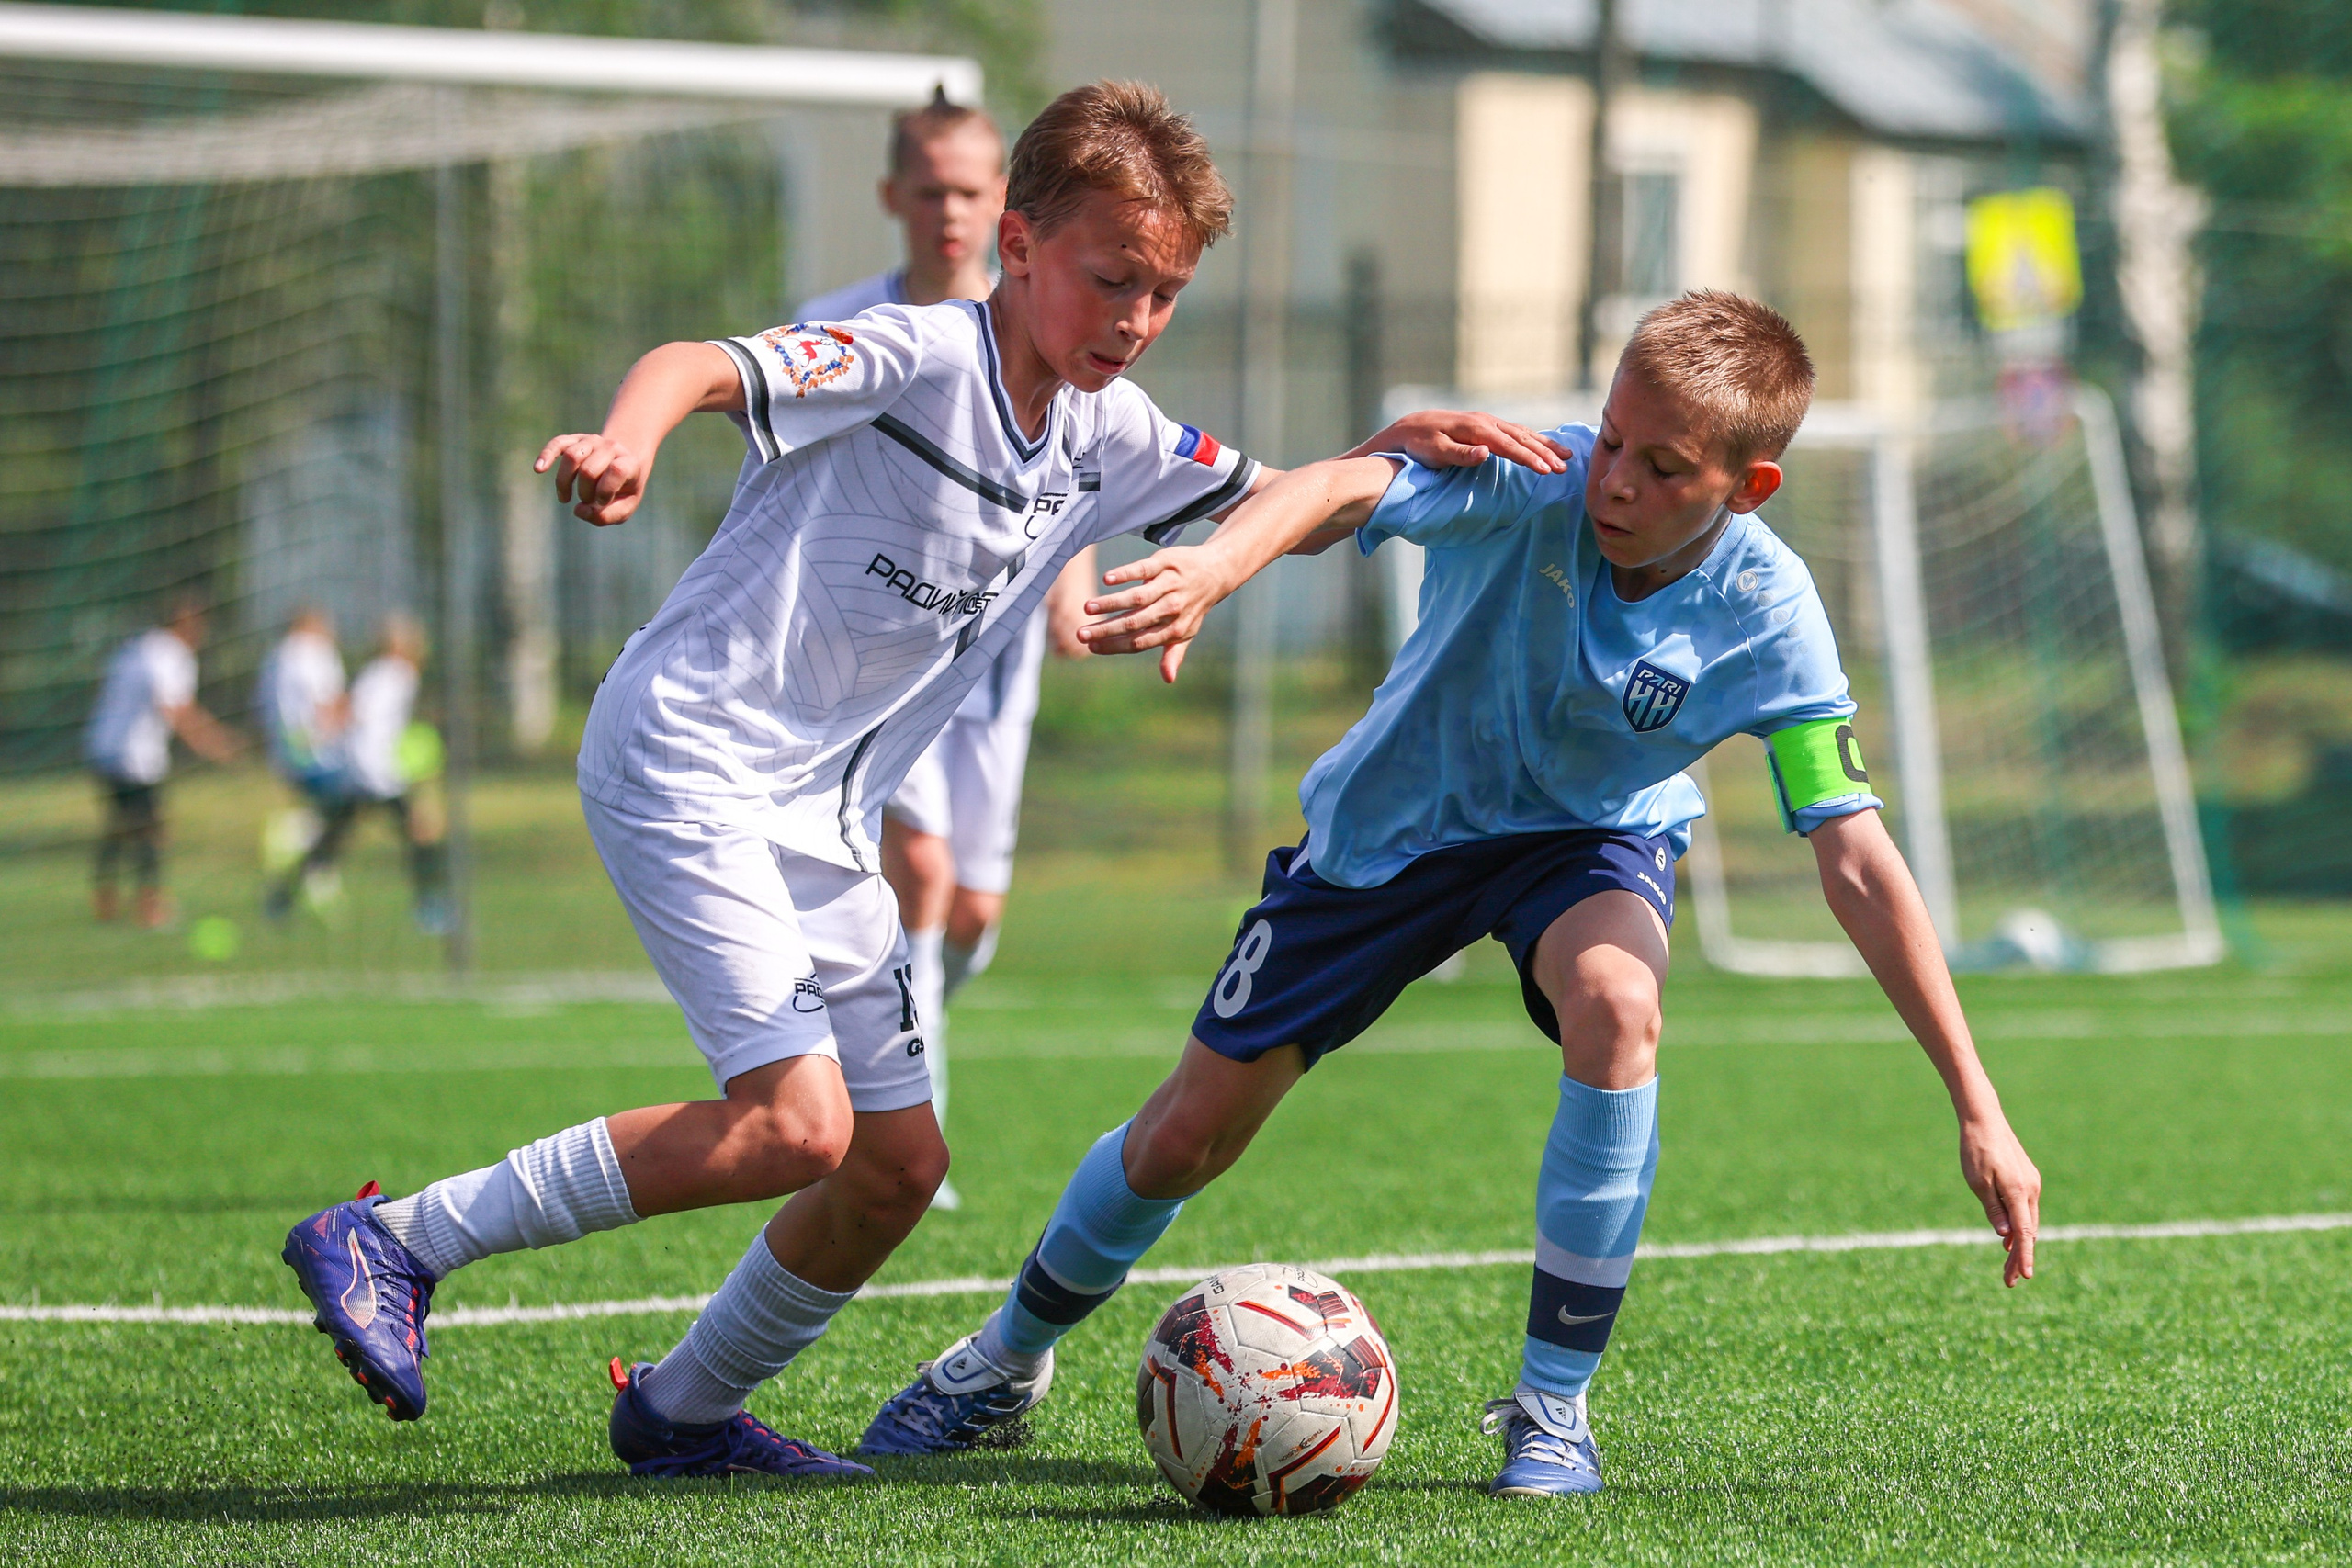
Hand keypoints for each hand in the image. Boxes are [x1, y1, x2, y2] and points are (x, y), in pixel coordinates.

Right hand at [536, 433, 648, 524]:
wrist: (623, 464)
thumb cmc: (622, 490)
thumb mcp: (624, 507)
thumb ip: (606, 515)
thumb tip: (579, 510)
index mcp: (629, 463)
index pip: (616, 471)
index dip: (605, 491)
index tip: (601, 503)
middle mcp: (611, 448)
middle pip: (589, 469)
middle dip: (584, 492)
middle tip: (587, 501)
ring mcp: (592, 441)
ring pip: (572, 457)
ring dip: (564, 483)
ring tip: (565, 498)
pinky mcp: (575, 440)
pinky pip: (558, 443)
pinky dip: (546, 455)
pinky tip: (539, 469)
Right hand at [1076, 544, 1240, 683]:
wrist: (1216, 571)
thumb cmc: (1193, 606)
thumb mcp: (1186, 631)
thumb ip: (1173, 654)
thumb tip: (1168, 679)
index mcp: (1175, 629)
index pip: (1139, 642)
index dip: (1115, 646)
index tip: (1092, 647)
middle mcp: (1172, 609)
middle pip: (1134, 622)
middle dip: (1106, 630)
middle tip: (1081, 634)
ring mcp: (1169, 585)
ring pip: (1137, 597)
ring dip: (1111, 603)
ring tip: (1088, 608)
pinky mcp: (1166, 562)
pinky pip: (1143, 568)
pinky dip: (1126, 574)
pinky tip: (1107, 579)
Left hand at [1364, 409, 1570, 472]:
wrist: (1408, 428)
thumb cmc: (1419, 444)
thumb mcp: (1435, 452)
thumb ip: (1461, 454)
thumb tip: (1487, 452)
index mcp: (1476, 429)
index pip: (1509, 446)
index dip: (1530, 459)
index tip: (1548, 470)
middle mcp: (1485, 422)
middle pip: (1521, 438)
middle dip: (1545, 452)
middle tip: (1566, 467)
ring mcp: (1486, 421)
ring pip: (1522, 432)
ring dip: (1544, 444)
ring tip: (1565, 455)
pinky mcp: (1485, 425)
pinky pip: (1515, 431)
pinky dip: (1532, 438)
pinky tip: (1543, 445)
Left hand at [1958, 1109, 2040, 1285]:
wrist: (1984, 1119)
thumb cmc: (1976, 1150)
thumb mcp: (1978, 1182)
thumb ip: (1993, 1209)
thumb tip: (2006, 1236)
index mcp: (2018, 1192)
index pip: (2025, 1232)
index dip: (2025, 1255)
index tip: (2024, 1275)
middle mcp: (2030, 1190)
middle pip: (2028, 1231)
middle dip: (2020, 1257)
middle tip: (2009, 1282)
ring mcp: (2030, 1184)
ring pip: (2028, 1222)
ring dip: (2020, 1244)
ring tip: (2009, 1268)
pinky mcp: (2026, 1179)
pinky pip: (2025, 1210)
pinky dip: (2020, 1227)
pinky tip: (2011, 1240)